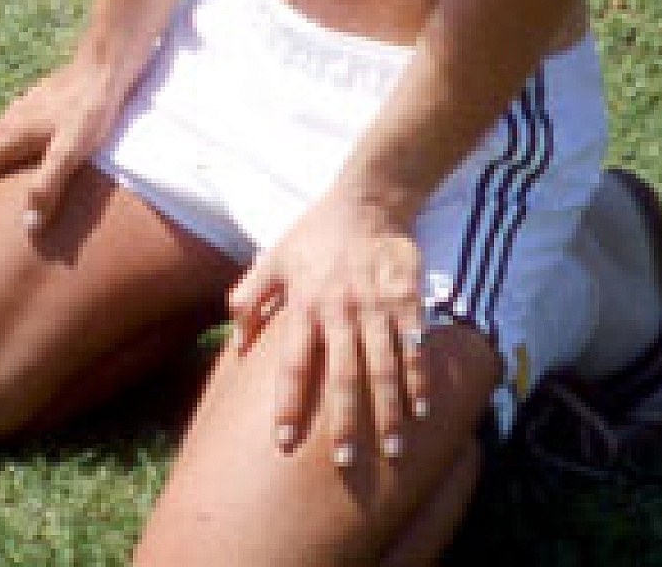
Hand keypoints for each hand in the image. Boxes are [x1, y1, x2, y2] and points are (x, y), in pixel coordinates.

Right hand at [0, 55, 127, 226]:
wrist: (105, 64)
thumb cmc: (91, 109)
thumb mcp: (71, 150)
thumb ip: (48, 185)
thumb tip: (27, 224)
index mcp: (13, 134)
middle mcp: (11, 119)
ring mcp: (24, 106)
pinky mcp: (39, 100)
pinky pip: (7, 127)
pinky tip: (14, 144)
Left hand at [228, 187, 428, 468]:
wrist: (368, 199)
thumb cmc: (316, 233)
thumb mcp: (274, 259)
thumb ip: (250, 299)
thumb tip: (236, 344)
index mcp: (305, 304)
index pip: (293, 364)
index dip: (288, 404)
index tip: (284, 442)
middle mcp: (340, 311)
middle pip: (342, 375)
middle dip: (344, 421)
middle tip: (344, 462)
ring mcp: (376, 307)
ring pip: (382, 367)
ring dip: (388, 410)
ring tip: (392, 449)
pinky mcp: (406, 300)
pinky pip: (415, 346)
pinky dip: (420, 378)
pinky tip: (424, 410)